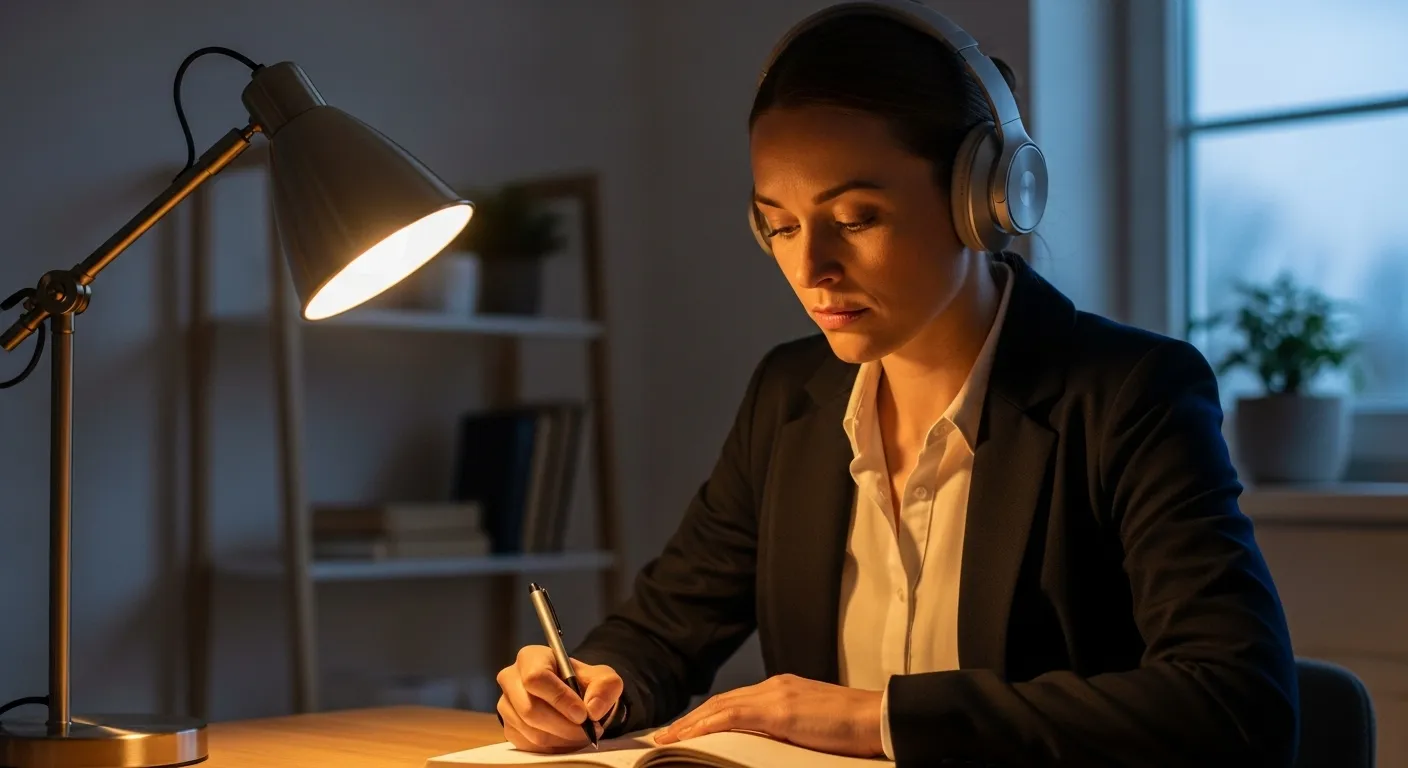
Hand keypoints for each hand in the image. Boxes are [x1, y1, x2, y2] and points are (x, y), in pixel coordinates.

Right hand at [496, 645, 622, 752]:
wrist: (573, 697)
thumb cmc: (582, 683)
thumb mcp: (603, 678)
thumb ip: (605, 687)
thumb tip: (593, 709)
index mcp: (531, 657)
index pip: (536, 678)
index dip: (559, 698)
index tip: (582, 714)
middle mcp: (511, 678)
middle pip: (530, 709)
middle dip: (563, 725)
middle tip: (587, 730)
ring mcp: (506, 704)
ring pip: (531, 731)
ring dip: (561, 738)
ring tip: (581, 734)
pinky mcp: (509, 727)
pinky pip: (529, 744)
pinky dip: (553, 747)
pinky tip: (567, 738)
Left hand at [653, 673, 883, 757]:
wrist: (879, 717)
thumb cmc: (853, 730)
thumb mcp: (810, 729)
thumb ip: (784, 731)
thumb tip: (761, 746)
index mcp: (781, 690)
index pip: (733, 702)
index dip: (705, 717)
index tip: (683, 732)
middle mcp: (774, 686)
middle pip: (720, 702)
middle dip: (690, 720)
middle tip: (662, 737)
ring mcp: (776, 694)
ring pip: (721, 707)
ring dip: (690, 724)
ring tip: (666, 741)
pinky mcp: (781, 708)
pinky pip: (734, 715)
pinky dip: (708, 725)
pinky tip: (689, 737)